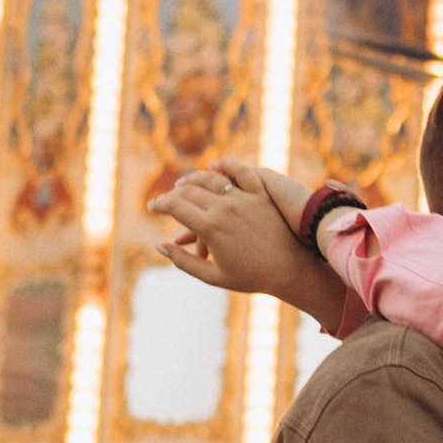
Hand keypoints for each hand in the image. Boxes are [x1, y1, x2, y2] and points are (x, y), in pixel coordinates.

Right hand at [153, 169, 336, 313]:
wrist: (290, 270)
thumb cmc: (251, 277)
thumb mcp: (213, 276)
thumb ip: (184, 261)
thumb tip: (160, 246)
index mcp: (211, 227)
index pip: (175, 206)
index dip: (159, 204)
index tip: (152, 206)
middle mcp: (225, 207)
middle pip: (189, 191)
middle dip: (172, 194)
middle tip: (165, 199)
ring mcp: (244, 198)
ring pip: (210, 178)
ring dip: (193, 179)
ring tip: (183, 186)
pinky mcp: (261, 193)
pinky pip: (240, 171)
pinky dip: (225, 166)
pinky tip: (214, 167)